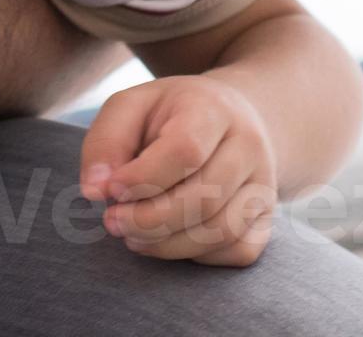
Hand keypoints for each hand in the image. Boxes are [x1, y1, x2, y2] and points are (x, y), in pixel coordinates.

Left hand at [78, 74, 279, 265]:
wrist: (231, 118)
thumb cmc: (169, 114)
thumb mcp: (131, 107)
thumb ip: (106, 142)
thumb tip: (94, 190)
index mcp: (213, 108)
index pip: (185, 150)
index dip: (143, 178)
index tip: (110, 191)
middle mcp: (248, 146)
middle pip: (204, 197)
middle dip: (149, 220)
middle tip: (112, 222)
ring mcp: (264, 184)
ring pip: (221, 230)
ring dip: (168, 244)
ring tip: (131, 236)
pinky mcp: (267, 217)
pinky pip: (238, 251)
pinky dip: (198, 255)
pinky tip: (168, 241)